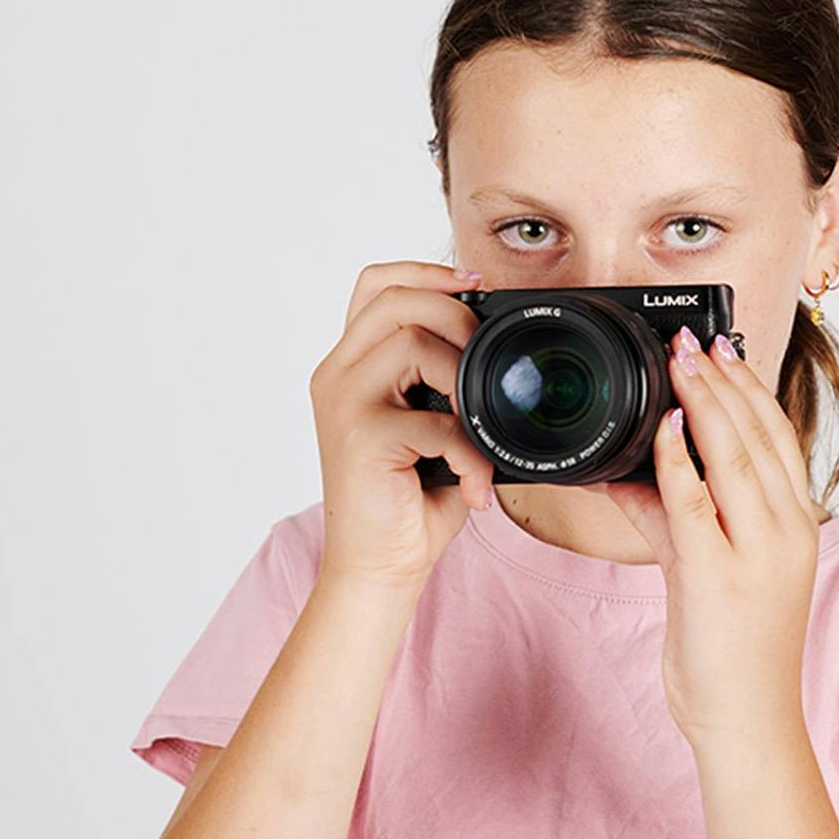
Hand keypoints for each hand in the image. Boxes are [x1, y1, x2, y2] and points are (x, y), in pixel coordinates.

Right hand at [309, 261, 497, 591]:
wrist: (379, 567)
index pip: (376, 285)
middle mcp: (337, 375)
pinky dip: (469, 451)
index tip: (475, 285)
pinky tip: (474, 482)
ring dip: (463, 379)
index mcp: (351, 365)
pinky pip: (433, 420)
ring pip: (410, 344)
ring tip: (479, 425)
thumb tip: (501, 349)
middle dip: (455, 315)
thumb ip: (448, 381)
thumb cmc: (411, 499)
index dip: (426, 271)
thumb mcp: (433, 425)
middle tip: (485, 358)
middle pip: (394, 299)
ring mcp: (343, 403)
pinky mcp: (360, 437)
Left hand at [592, 325, 822, 748]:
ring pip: (732, 457)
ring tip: (680, 361)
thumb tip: (638, 476)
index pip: (780, 439)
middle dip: (725, 381)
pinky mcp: (714, 576)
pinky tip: (660, 425)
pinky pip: (693, 502)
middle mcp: (785, 532)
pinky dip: (676, 458)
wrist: (748, 722)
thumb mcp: (709, 572)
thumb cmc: (734, 652)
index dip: (752, 389)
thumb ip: (676, 519)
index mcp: (795, 527)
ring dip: (703, 402)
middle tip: (695, 340)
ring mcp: (755, 553)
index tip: (725, 350)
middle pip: (759, 436)